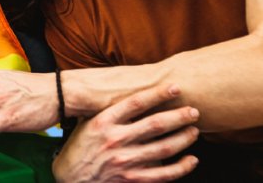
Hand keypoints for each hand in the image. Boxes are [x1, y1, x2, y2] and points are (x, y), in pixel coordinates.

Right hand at [53, 84, 199, 182]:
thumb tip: (135, 95)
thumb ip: (110, 112)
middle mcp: (115, 140)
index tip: (175, 88)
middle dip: (179, 116)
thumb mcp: (87, 124)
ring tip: (193, 131)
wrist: (68, 179)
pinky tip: (191, 160)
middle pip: (156, 124)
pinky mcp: (131, 179)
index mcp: (103, 122)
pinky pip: (163, 174)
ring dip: (184, 138)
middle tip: (194, 111)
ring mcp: (124, 161)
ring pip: (164, 148)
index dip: (158, 94)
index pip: (136, 103)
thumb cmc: (80, 148)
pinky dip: (181, 168)